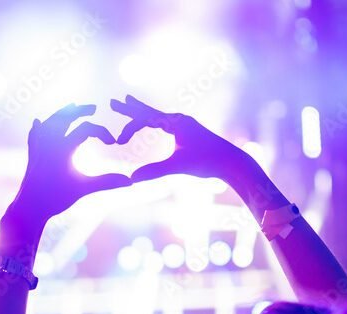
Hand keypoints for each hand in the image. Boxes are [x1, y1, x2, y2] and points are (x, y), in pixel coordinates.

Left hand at [3, 103, 131, 235]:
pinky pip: (34, 136)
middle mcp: (48, 144)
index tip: (113, 143)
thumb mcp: (83, 189)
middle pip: (64, 117)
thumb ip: (107, 182)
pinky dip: (39, 128)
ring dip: (61, 114)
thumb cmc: (55, 199)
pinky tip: (38, 124)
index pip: (86, 128)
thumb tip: (130, 181)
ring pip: (49, 123)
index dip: (102, 132)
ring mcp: (38, 148)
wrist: (29, 208)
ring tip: (71, 108)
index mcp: (62, 149)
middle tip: (92, 108)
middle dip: (79, 110)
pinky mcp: (32, 156)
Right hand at [111, 95, 253, 186]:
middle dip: (131, 108)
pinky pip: (165, 123)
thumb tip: (133, 178)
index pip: (145, 119)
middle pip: (149, 112)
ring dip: (141, 112)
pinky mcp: (188, 132)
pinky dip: (152, 121)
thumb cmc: (207, 161)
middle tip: (115, 102)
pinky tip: (152, 123)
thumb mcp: (179, 166)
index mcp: (176, 122)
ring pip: (157, 116)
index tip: (117, 141)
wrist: (231, 161)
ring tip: (130, 103)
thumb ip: (155, 171)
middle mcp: (179, 120)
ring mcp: (184, 125)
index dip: (129, 128)